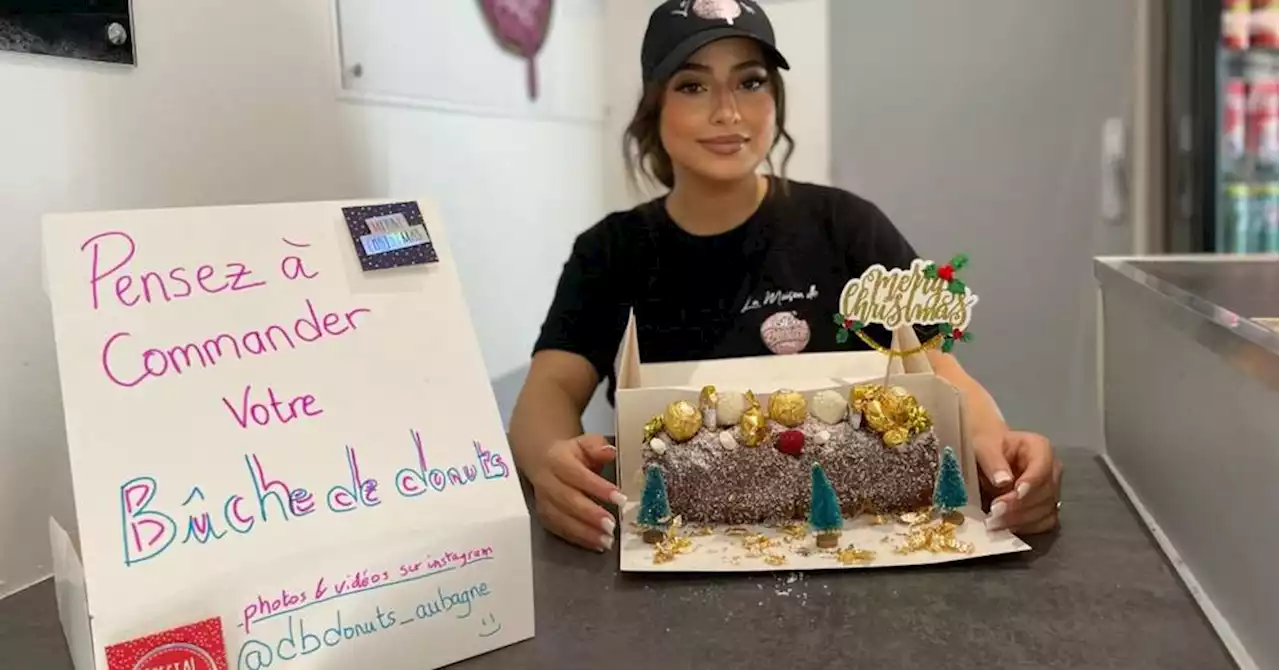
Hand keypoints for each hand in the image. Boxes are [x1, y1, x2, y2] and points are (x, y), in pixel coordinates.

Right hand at [525, 434, 626, 551]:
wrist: (542, 461)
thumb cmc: (572, 454)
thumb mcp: (585, 443)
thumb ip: (598, 446)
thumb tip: (610, 452)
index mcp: (558, 460)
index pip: (577, 475)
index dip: (598, 487)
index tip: (620, 499)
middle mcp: (547, 482)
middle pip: (567, 500)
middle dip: (590, 514)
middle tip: (612, 526)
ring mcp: (543, 502)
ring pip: (562, 519)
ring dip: (585, 532)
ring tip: (607, 541)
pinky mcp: (544, 517)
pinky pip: (560, 531)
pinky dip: (579, 539)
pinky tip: (596, 545)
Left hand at [973, 430, 1061, 534]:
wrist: (985, 456)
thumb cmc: (986, 446)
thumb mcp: (983, 446)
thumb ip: (992, 461)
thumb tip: (1003, 481)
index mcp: (1040, 448)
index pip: (1042, 468)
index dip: (1031, 483)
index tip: (1015, 493)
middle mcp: (1051, 470)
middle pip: (1045, 493)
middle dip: (1019, 506)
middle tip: (994, 513)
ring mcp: (1051, 491)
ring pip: (1045, 511)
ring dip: (1019, 520)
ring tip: (994, 523)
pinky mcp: (1045, 509)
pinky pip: (1042, 524)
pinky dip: (1024, 528)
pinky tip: (1004, 528)